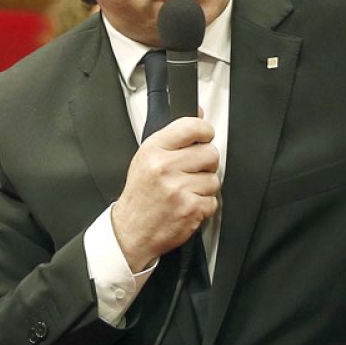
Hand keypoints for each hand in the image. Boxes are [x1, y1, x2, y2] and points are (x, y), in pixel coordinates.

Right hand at [111, 116, 219, 271]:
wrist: (131, 231)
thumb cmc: (140, 195)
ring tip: (186, 191)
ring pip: (214, 179)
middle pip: (210, 153)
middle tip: (192, 172)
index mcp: (154, 150)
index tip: (205, 136)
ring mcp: (179, 189)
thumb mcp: (147, 158)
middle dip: (205, 163)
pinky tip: (187, 205)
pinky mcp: (190, 209)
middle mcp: (165, 167)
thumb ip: (173, 136)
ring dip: (204, 187)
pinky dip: (204, 206)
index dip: (205, 130)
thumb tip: (197, 113)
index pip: (191, 127)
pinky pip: (213, 201)